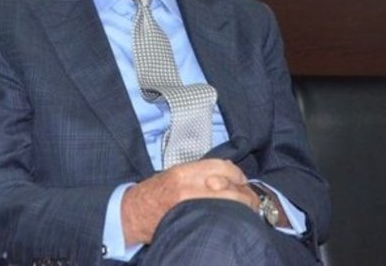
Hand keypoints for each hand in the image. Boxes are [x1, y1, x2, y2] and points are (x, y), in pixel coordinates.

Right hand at [120, 159, 260, 244]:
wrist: (133, 213)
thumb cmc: (154, 193)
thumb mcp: (174, 174)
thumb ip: (197, 174)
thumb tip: (225, 177)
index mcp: (185, 170)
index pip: (221, 166)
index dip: (237, 174)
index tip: (242, 181)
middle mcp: (188, 184)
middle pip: (229, 185)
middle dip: (246, 194)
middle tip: (252, 200)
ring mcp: (189, 203)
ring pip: (227, 202)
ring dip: (243, 207)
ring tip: (248, 211)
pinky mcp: (189, 218)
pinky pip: (217, 215)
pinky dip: (229, 217)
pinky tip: (233, 219)